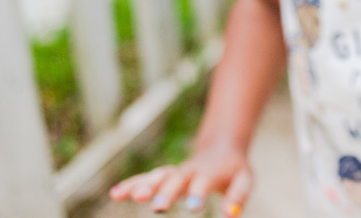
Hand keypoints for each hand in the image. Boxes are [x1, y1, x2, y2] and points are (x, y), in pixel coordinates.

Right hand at [109, 142, 251, 215]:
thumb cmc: (234, 169)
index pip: (203, 184)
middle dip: (165, 192)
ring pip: (157, 177)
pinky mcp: (164, 177)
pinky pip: (146, 178)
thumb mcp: (245, 179)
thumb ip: (238, 196)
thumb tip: (230, 216)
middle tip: (157, 207)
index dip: (197, 195)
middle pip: (175, 180)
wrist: (222, 148)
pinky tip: (115, 193)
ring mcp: (175, 173)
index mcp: (210, 172)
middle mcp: (189, 171)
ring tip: (128, 195)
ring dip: (143, 185)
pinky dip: (130, 183)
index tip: (192, 209)